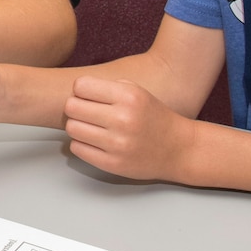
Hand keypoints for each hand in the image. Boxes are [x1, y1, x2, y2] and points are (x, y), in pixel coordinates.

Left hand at [63, 76, 194, 181]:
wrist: (179, 149)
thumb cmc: (155, 118)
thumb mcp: (138, 92)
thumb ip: (108, 87)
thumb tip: (76, 89)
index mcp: (129, 97)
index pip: (81, 86)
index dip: (81, 90)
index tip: (89, 96)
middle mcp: (123, 119)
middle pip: (71, 107)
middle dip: (76, 108)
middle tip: (87, 112)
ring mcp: (117, 144)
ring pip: (72, 128)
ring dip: (78, 126)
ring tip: (91, 127)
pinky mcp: (112, 164)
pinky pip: (77, 148)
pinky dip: (82, 144)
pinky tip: (95, 141)